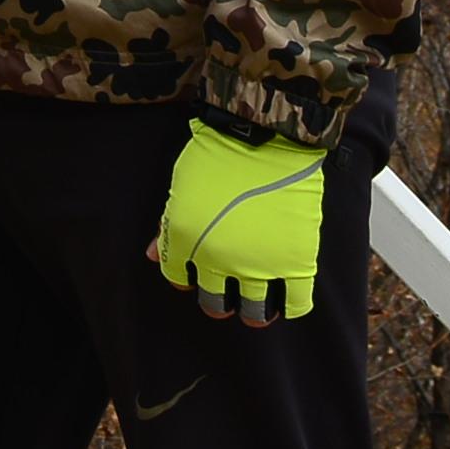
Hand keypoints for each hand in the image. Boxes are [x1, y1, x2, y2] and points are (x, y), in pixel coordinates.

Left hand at [148, 117, 329, 325]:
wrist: (264, 137)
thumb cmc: (216, 154)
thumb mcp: (181, 187)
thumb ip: (167, 226)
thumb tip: (153, 256)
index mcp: (185, 242)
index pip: (177, 277)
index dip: (185, 277)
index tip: (195, 274)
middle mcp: (218, 261)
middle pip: (214, 303)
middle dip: (217, 302)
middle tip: (227, 295)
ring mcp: (258, 265)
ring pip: (252, 310)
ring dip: (252, 312)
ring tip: (256, 306)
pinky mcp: (296, 262)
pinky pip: (295, 302)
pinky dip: (290, 307)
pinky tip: (287, 301)